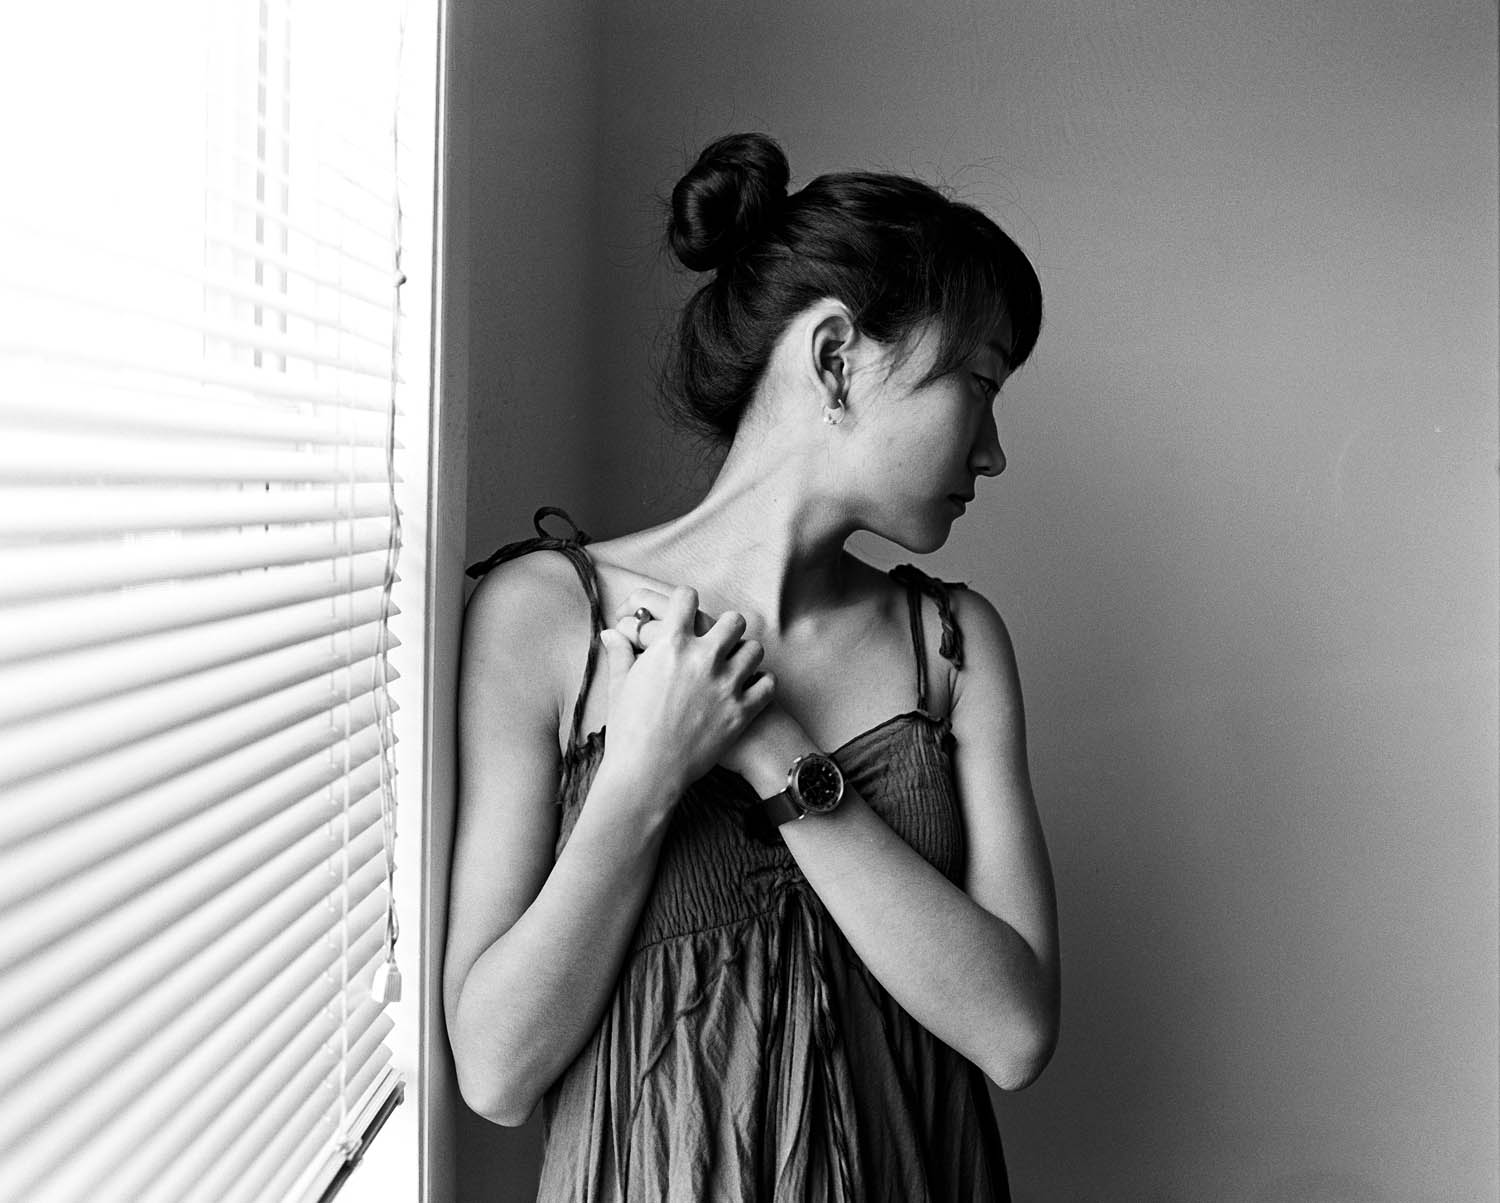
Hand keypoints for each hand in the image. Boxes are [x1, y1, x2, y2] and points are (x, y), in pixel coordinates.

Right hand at [597, 585, 773, 803]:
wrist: (647, 774)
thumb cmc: (628, 730)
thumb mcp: (620, 686)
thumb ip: (620, 653)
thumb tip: (611, 633)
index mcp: (671, 646)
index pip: (687, 598)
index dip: (685, 601)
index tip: (685, 611)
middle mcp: (703, 658)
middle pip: (733, 619)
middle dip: (726, 628)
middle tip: (717, 642)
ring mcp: (727, 684)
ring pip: (754, 649)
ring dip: (744, 655)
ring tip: (734, 666)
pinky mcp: (742, 711)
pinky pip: (767, 684)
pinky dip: (761, 684)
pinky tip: (749, 689)